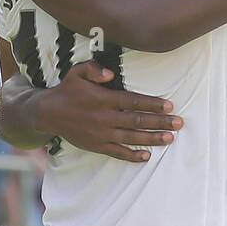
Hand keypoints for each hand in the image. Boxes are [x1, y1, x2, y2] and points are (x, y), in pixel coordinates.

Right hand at [36, 61, 182, 162]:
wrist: (47, 113)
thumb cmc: (67, 90)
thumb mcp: (77, 72)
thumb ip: (94, 69)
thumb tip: (111, 74)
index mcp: (103, 99)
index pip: (133, 102)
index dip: (152, 104)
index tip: (170, 106)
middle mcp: (104, 117)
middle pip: (137, 120)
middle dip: (160, 122)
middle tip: (179, 123)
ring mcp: (101, 133)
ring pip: (131, 137)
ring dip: (152, 138)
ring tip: (170, 138)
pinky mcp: (97, 145)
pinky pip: (117, 152)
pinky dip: (132, 155)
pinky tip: (146, 156)